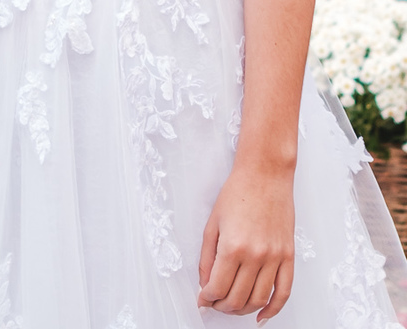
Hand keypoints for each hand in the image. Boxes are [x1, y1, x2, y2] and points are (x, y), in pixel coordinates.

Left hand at [198, 164, 294, 319]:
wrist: (265, 175)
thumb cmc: (237, 193)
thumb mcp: (213, 223)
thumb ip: (207, 257)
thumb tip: (205, 283)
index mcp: (232, 246)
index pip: (218, 287)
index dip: (207, 298)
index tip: (203, 299)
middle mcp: (255, 256)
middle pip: (238, 298)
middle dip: (222, 306)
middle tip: (215, 303)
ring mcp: (275, 258)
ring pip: (259, 300)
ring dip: (244, 310)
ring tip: (233, 307)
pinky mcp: (289, 257)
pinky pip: (284, 292)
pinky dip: (273, 309)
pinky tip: (262, 315)